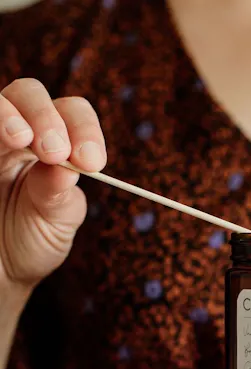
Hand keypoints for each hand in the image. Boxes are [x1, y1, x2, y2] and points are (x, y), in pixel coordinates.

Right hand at [0, 78, 105, 288]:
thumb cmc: (33, 242)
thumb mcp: (56, 223)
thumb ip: (61, 196)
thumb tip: (65, 167)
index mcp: (53, 147)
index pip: (72, 113)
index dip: (84, 130)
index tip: (92, 162)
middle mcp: (16, 135)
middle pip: (28, 93)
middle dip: (45, 116)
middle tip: (55, 152)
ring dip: (7, 116)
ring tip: (20, 140)